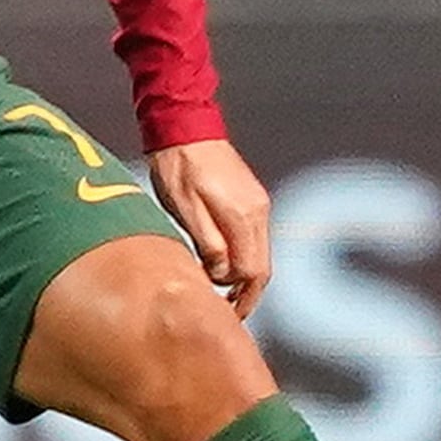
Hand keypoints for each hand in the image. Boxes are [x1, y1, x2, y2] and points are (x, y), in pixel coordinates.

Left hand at [148, 137, 273, 318]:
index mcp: (243, 216)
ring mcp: (257, 204)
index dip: (240, 298)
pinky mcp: (250, 198)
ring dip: (245, 278)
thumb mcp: (184, 208)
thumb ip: (207, 242)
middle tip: (227, 315)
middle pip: (263, 267)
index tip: (222, 313)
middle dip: (247, 295)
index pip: (253, 272)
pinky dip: (244, 258)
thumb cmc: (177, 166)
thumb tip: (220, 273)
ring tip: (223, 296)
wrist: (184, 125)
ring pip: (261, 254)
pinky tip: (224, 266)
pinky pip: (254, 239)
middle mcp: (258, 212)